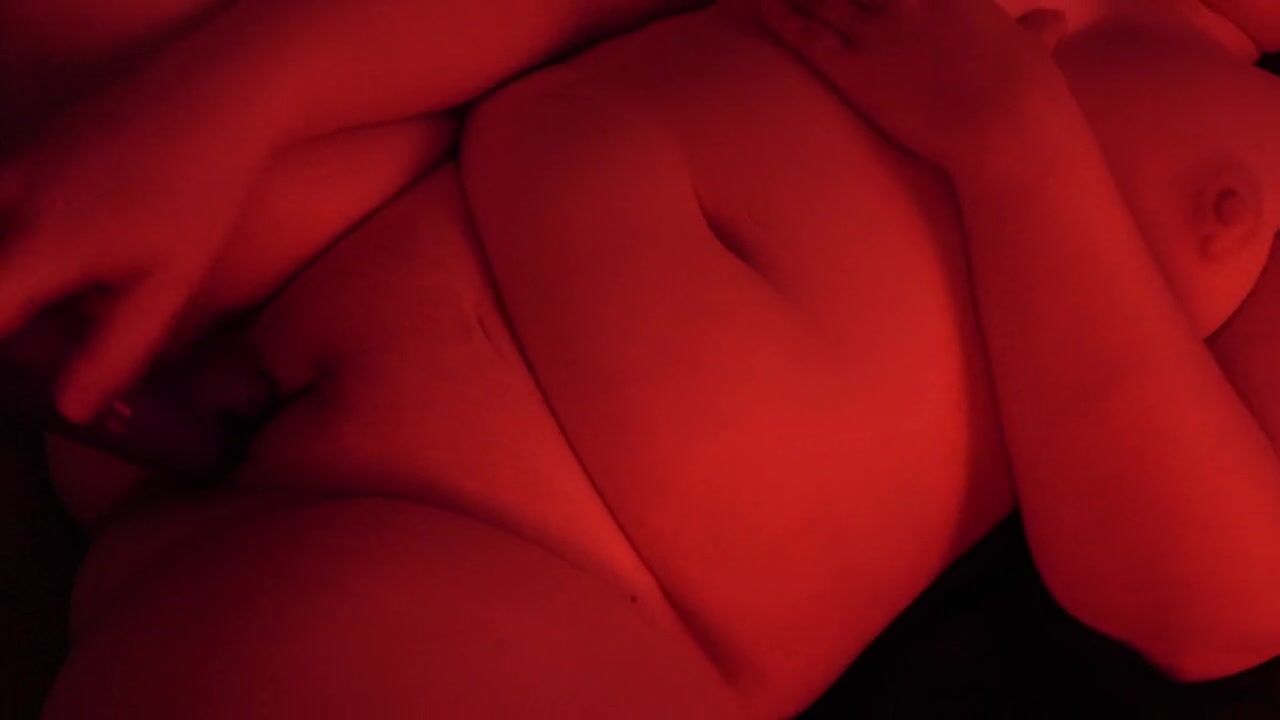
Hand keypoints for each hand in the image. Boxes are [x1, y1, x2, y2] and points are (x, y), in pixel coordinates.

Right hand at [0, 75, 266, 423]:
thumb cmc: (197, 194)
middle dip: (3, 315)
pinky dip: (11, 247)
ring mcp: (9, 170)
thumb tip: (70, 409)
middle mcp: (8, 203)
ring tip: (48, 313)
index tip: (14, 375)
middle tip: (38, 345)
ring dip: (7, 281)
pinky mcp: (21, 152)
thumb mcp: (169, 282)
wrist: (210, 99)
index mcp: (41, 246)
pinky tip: (54, 267)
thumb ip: (117, 348)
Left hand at [759, 0, 1071, 169]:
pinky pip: (807, 37)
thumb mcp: (1031, 49)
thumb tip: (1051, 23)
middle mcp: (909, 1)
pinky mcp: (854, 70)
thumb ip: (1032, 32)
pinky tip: (765, 7)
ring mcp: (879, 32)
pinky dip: (782, 19)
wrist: (1005, 125)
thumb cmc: (1027, 95)